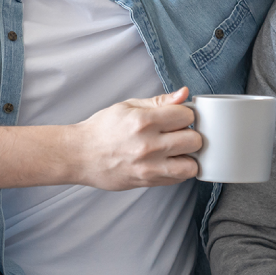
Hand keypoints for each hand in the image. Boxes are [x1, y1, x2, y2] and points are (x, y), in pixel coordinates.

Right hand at [73, 87, 201, 190]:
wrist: (80, 155)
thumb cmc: (103, 129)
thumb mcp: (128, 106)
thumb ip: (160, 101)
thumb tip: (184, 93)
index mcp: (144, 121)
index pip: (186, 115)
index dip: (185, 114)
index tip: (178, 117)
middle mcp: (148, 145)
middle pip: (194, 140)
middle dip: (190, 134)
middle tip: (179, 133)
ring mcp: (149, 167)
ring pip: (191, 165)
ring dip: (189, 156)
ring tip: (179, 150)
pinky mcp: (148, 182)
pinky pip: (178, 179)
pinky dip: (179, 170)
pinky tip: (170, 161)